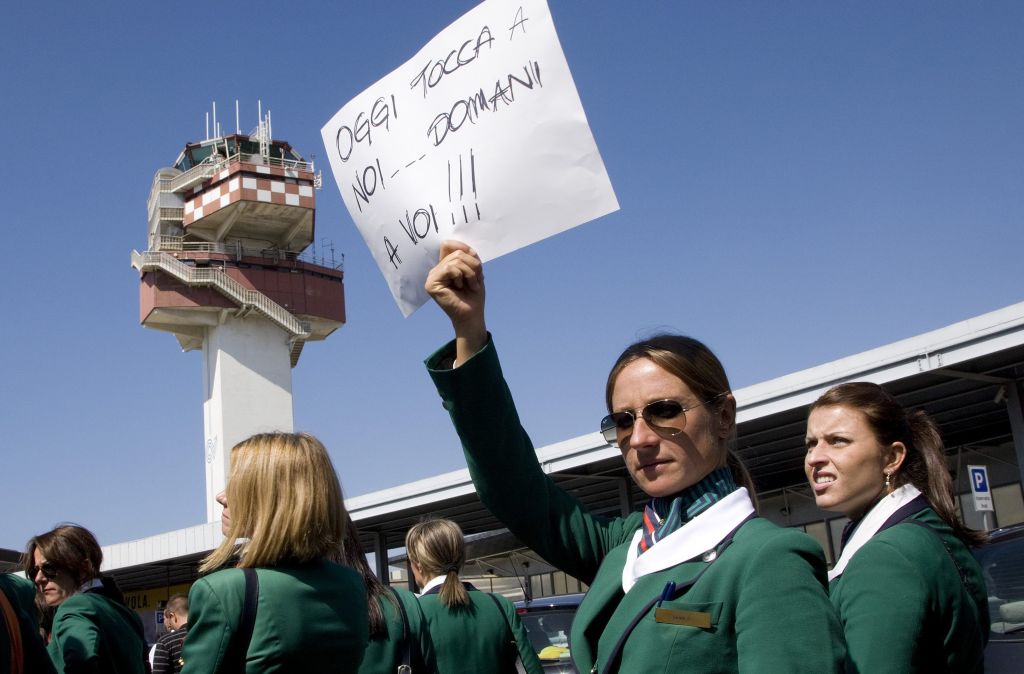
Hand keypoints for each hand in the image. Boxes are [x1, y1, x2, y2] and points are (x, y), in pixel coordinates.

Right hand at [425, 240, 486, 364]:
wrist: (472, 315)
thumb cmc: (473, 295)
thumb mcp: (475, 270)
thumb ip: (468, 255)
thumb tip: (460, 246)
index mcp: (444, 266)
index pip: (448, 245)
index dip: (463, 247)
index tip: (475, 262)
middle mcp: (436, 270)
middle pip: (456, 252)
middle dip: (472, 265)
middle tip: (476, 280)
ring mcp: (432, 277)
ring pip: (454, 260)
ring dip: (469, 273)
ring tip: (471, 285)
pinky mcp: (431, 284)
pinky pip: (450, 268)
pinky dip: (461, 276)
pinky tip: (460, 287)